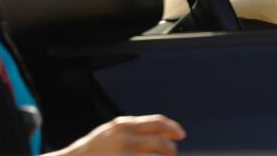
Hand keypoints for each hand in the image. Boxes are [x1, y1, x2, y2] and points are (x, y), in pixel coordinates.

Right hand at [56, 114, 185, 155]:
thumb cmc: (95, 148)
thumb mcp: (113, 130)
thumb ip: (134, 129)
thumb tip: (162, 132)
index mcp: (124, 125)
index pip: (157, 123)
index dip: (172, 128)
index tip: (181, 135)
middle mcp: (125, 140)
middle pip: (161, 144)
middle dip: (171, 150)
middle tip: (172, 153)